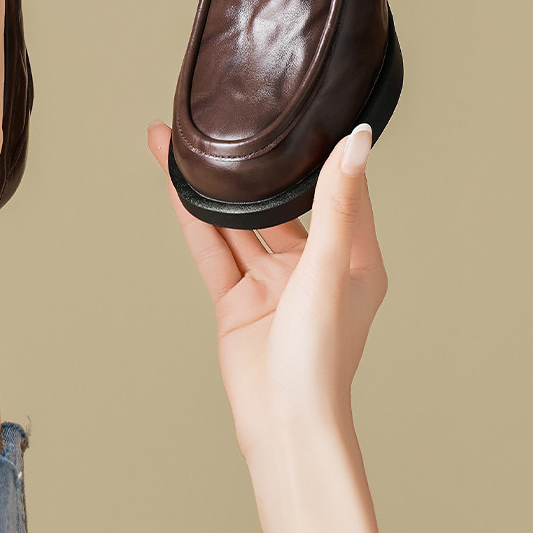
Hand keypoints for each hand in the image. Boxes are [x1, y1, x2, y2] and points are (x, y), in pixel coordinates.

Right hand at [146, 123, 386, 460]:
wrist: (283, 425)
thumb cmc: (323, 358)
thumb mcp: (331, 267)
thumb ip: (338, 202)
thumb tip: (359, 141)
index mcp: (355, 258)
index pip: (339, 188)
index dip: (321, 147)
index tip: (304, 107)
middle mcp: (314, 267)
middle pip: (277, 202)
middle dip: (249, 165)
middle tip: (225, 119)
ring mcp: (272, 284)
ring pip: (236, 222)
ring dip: (209, 186)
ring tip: (177, 144)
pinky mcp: (237, 302)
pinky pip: (212, 250)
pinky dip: (192, 218)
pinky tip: (174, 185)